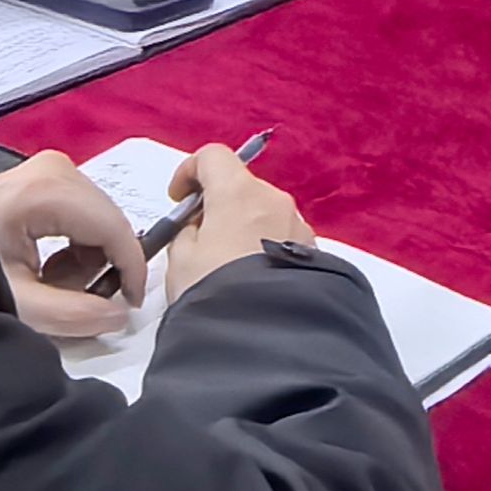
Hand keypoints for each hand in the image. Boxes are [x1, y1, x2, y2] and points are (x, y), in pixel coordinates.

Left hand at [0, 152, 147, 340]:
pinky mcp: (44, 174)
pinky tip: (45, 265)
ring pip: (99, 217)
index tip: (128, 307)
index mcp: (45, 191)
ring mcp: (49, 166)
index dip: (131, 271)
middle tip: (70, 298)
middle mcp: (55, 167)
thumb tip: (119, 314)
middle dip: (101, 265)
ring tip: (50, 283)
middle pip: (108, 220)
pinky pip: (83, 211)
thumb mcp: (18, 303)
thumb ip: (74, 313)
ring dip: (87, 256)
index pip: (113, 228)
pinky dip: (75, 243)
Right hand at [163, 142, 314, 298]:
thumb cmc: (217, 291)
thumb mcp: (181, 259)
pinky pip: (281, 237)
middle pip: (240, 186)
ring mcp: (296, 224)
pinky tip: (251, 276)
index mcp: (238, 191)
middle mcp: (273, 200)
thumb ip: (186, 231)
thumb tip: (198, 226)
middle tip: (198, 236)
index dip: (190, 171)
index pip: (213, 157)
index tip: (179, 198)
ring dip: (243, 226)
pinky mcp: (311, 250)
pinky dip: (263, 246)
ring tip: (225, 264)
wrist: (264, 334)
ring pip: (263, 212)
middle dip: (218, 204)